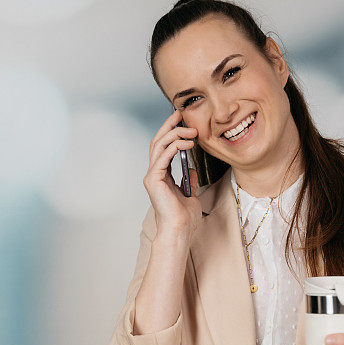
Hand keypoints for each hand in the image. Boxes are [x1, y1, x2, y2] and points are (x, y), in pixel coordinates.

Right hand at [143, 109, 201, 236]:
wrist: (180, 229)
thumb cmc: (184, 217)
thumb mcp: (190, 193)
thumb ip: (189, 179)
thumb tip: (191, 168)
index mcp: (161, 176)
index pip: (163, 148)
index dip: (171, 132)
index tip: (181, 120)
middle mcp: (154, 173)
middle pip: (158, 142)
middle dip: (169, 126)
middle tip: (180, 114)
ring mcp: (152, 176)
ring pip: (159, 146)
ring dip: (175, 134)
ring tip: (191, 130)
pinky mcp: (153, 179)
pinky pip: (163, 157)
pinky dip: (174, 147)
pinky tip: (187, 143)